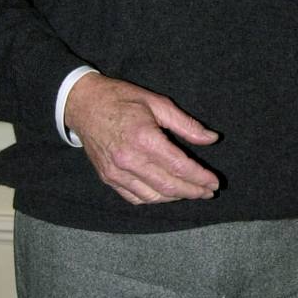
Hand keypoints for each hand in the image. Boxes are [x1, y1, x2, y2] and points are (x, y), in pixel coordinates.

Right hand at [64, 72, 219, 204]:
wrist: (83, 104)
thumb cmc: (121, 99)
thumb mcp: (157, 103)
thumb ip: (186, 124)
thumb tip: (212, 139)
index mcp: (144, 138)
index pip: (179, 166)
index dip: (200, 177)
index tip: (214, 183)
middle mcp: (130, 160)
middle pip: (169, 186)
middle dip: (193, 192)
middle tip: (209, 192)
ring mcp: (116, 172)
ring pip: (153, 196)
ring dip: (175, 197)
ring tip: (191, 192)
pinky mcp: (107, 177)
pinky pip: (134, 197)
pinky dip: (154, 198)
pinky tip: (166, 193)